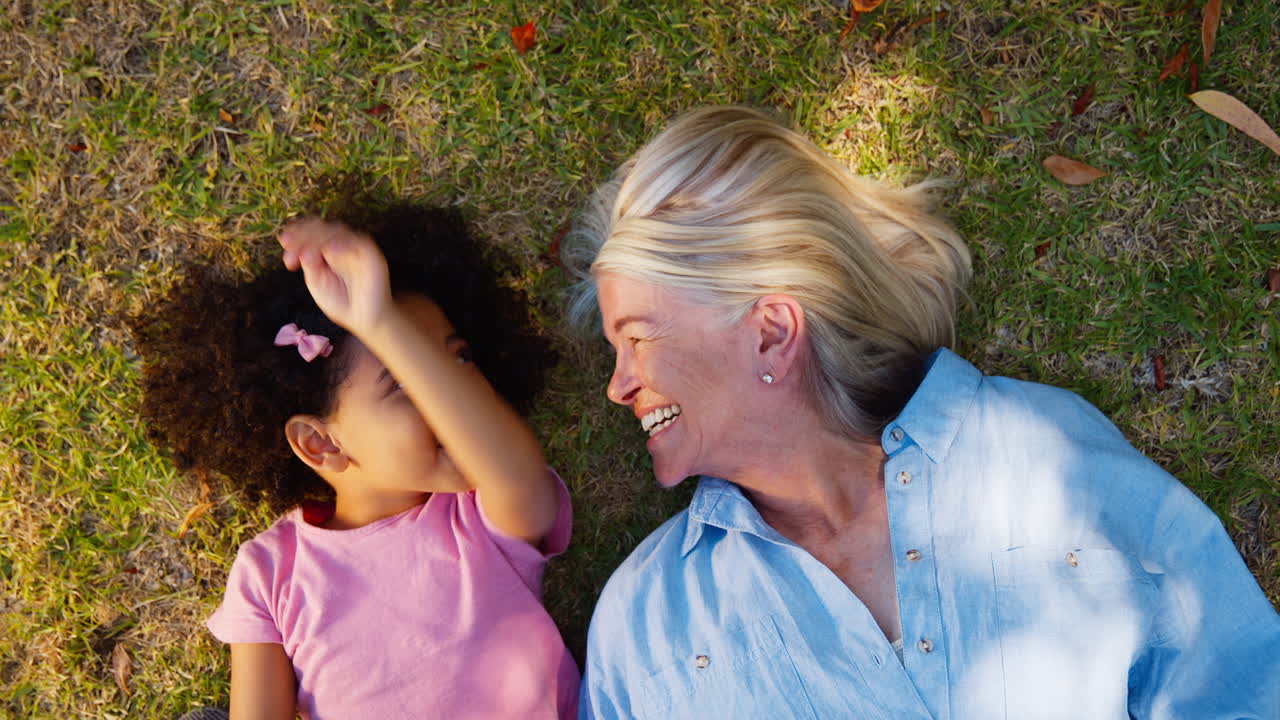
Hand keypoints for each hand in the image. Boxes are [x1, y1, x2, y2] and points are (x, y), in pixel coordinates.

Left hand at [279, 218, 391, 334]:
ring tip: (309, 256)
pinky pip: (358, 242)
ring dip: (319, 239)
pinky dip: (343, 244)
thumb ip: (310, 263)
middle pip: (321, 226)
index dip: (297, 232)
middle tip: (293, 251)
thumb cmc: (340, 302)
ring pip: (337, 230)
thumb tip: (303, 249)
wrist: (363, 319)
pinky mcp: (371, 255)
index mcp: (325, 248)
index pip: (310, 230)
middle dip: (303, 236)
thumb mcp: (316, 282)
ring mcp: (356, 248)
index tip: (284, 242)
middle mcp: (340, 244)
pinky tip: (329, 252)